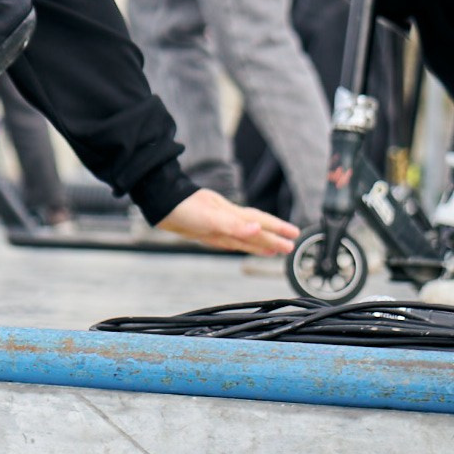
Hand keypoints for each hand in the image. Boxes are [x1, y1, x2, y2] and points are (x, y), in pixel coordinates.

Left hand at [156, 188, 298, 256]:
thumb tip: (258, 230)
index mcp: (231, 214)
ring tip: (273, 250)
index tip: (294, 236)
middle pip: (254, 230)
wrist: (159, 203)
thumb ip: (234, 225)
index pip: (260, 223)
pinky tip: (242, 244)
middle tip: (290, 247)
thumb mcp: (209, 217)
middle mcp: (226, 219)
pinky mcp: (203, 230)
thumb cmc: (183, 207)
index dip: (277, 229)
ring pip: (242, 236)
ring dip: (258, 243)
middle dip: (273, 238)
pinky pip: (227, 239)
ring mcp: (215, 224)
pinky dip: (238, 242)